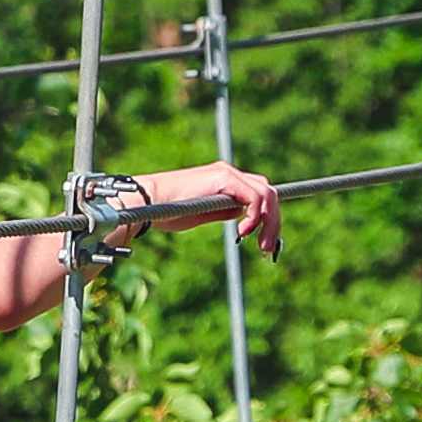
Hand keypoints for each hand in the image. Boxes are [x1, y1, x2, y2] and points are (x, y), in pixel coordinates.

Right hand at [155, 159, 284, 247]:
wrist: (148, 202)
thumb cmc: (168, 211)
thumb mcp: (203, 214)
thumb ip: (224, 212)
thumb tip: (245, 217)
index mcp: (225, 179)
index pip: (259, 193)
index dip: (269, 216)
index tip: (269, 240)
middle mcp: (229, 173)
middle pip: (268, 193)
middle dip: (274, 222)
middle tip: (269, 248)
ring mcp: (227, 173)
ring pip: (266, 194)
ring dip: (270, 222)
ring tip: (261, 245)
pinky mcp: (223, 178)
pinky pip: (253, 197)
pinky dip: (255, 216)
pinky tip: (244, 232)